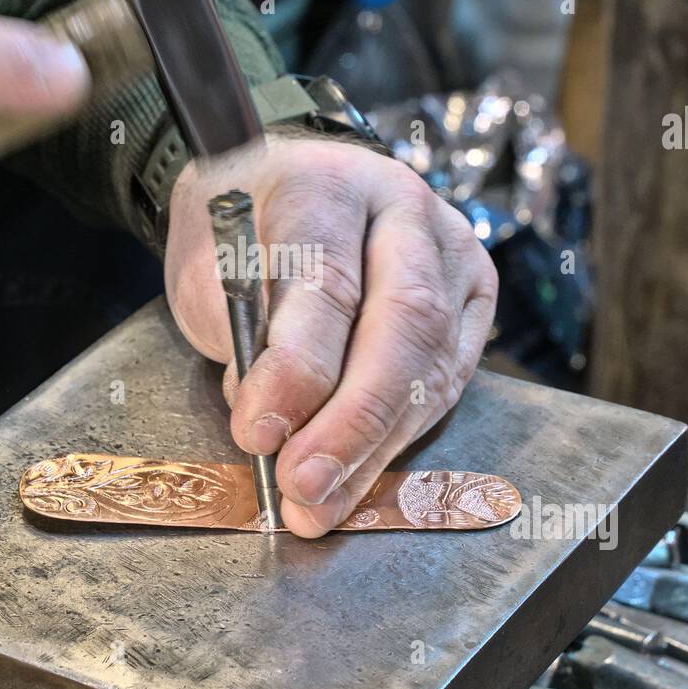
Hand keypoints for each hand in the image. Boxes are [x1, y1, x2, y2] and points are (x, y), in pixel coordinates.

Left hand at [166, 133, 498, 536]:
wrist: (289, 183)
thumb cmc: (245, 230)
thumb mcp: (211, 268)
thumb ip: (243, 337)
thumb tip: (275, 428)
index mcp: (330, 185)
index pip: (326, 281)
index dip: (296, 369)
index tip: (257, 434)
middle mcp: (407, 211)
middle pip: (404, 323)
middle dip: (353, 422)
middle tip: (303, 487)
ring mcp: (453, 251)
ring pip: (433, 362)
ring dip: (375, 447)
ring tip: (320, 505)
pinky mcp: (476, 295)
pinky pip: (449, 380)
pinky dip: (399, 437)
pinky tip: (358, 477)